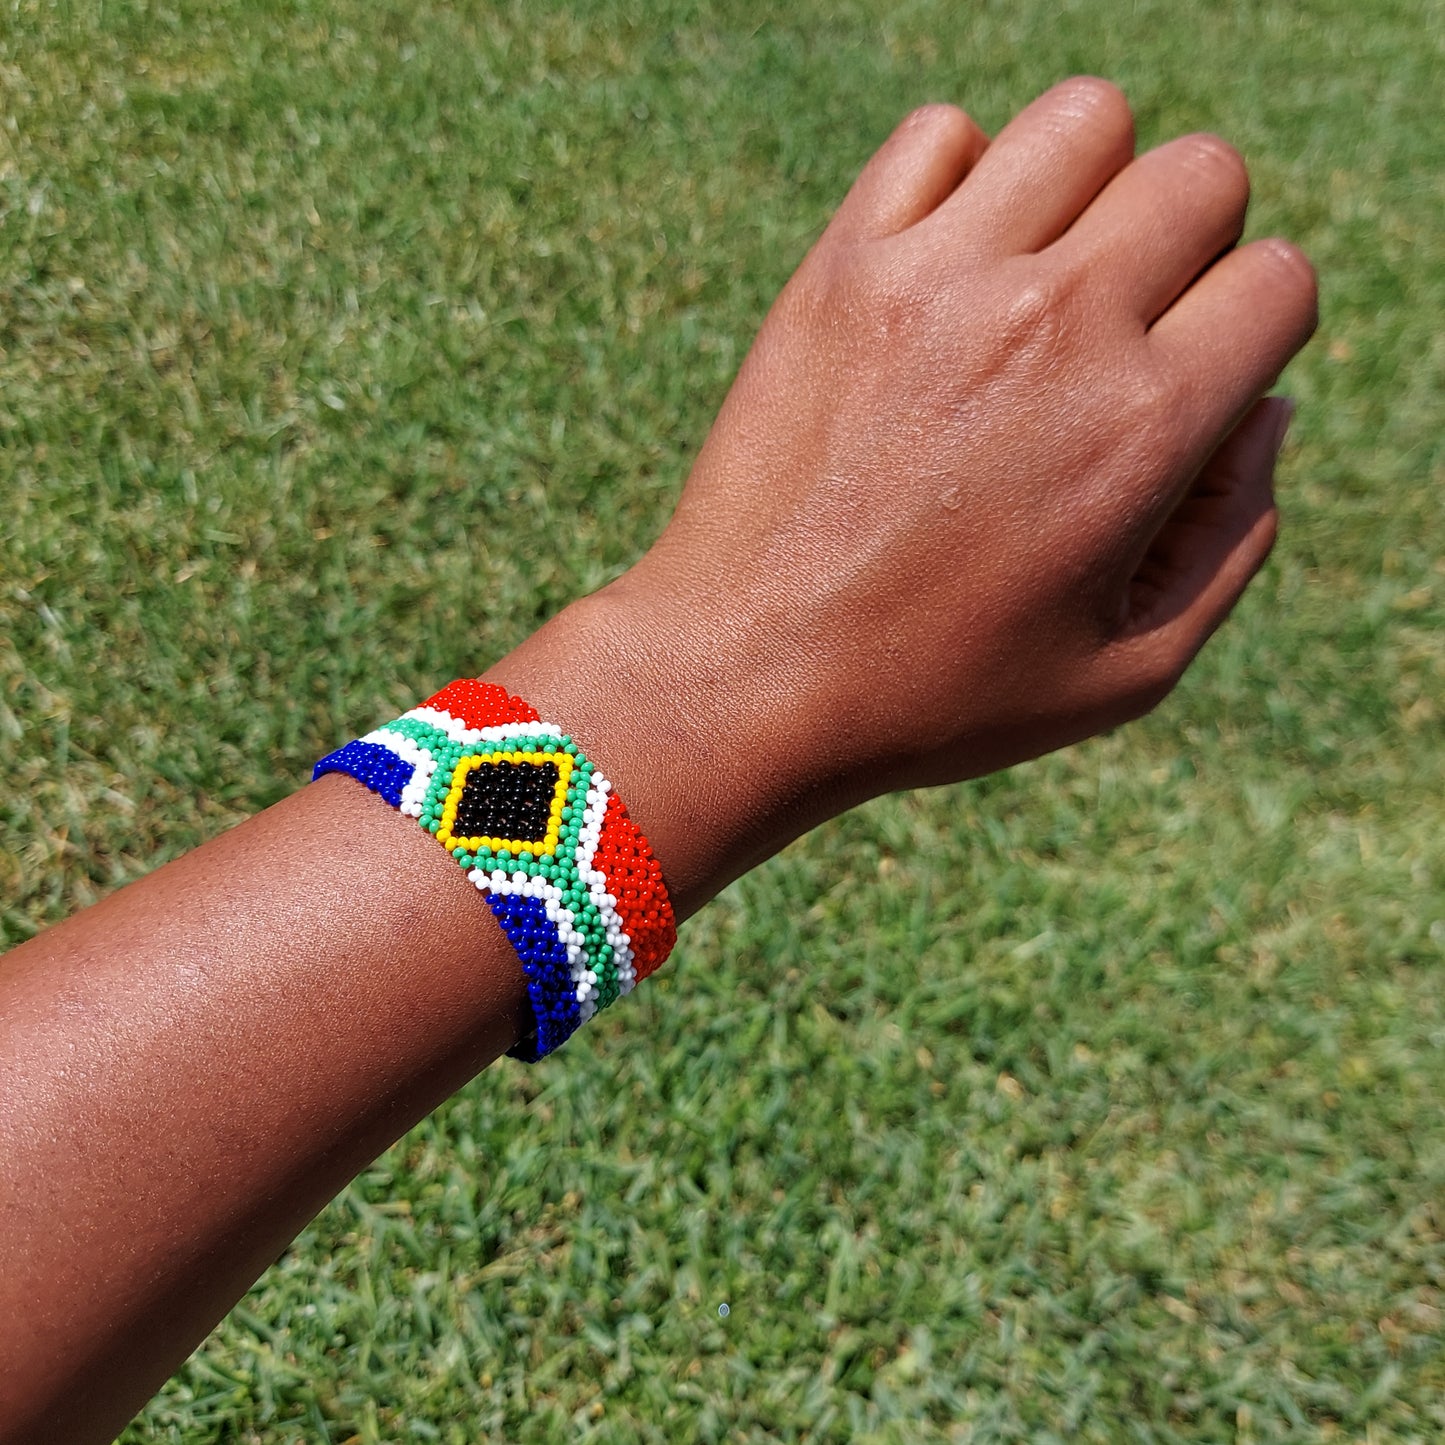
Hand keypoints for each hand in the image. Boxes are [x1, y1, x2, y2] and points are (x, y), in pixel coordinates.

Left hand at [494, 79, 1316, 907]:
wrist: (745, 677)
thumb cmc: (934, 694)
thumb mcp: (1125, 672)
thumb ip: (1232, 540)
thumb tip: (1265, 411)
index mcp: (1143, 427)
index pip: (1279, 281)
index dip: (1249, 335)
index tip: (1186, 386)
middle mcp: (1056, 327)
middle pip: (1200, 175)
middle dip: (1188, 248)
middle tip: (1117, 334)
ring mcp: (941, 283)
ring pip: (1085, 119)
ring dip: (1088, 189)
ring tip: (1038, 279)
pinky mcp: (844, 268)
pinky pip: (938, 135)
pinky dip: (960, 179)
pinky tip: (944, 271)